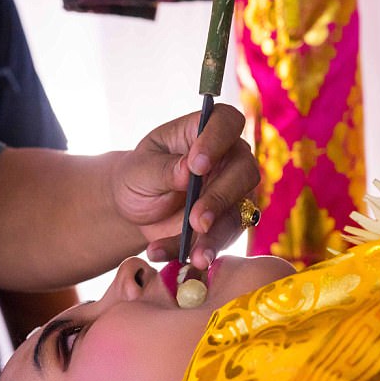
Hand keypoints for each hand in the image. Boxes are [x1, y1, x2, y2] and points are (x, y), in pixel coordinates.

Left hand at [112, 104, 258, 268]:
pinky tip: (176, 258)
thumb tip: (188, 170)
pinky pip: (222, 239)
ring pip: (238, 212)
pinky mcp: (228, 223)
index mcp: (204, 131)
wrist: (135, 210)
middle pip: (244, 171)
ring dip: (215, 235)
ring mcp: (233, 193)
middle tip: (196, 220)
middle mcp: (227, 159)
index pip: (226, 122)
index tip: (196, 165)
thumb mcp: (140, 170)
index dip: (217, 141)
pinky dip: (199, 252)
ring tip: (193, 256)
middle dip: (220, 198)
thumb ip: (163, 168)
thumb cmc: (137, 177)